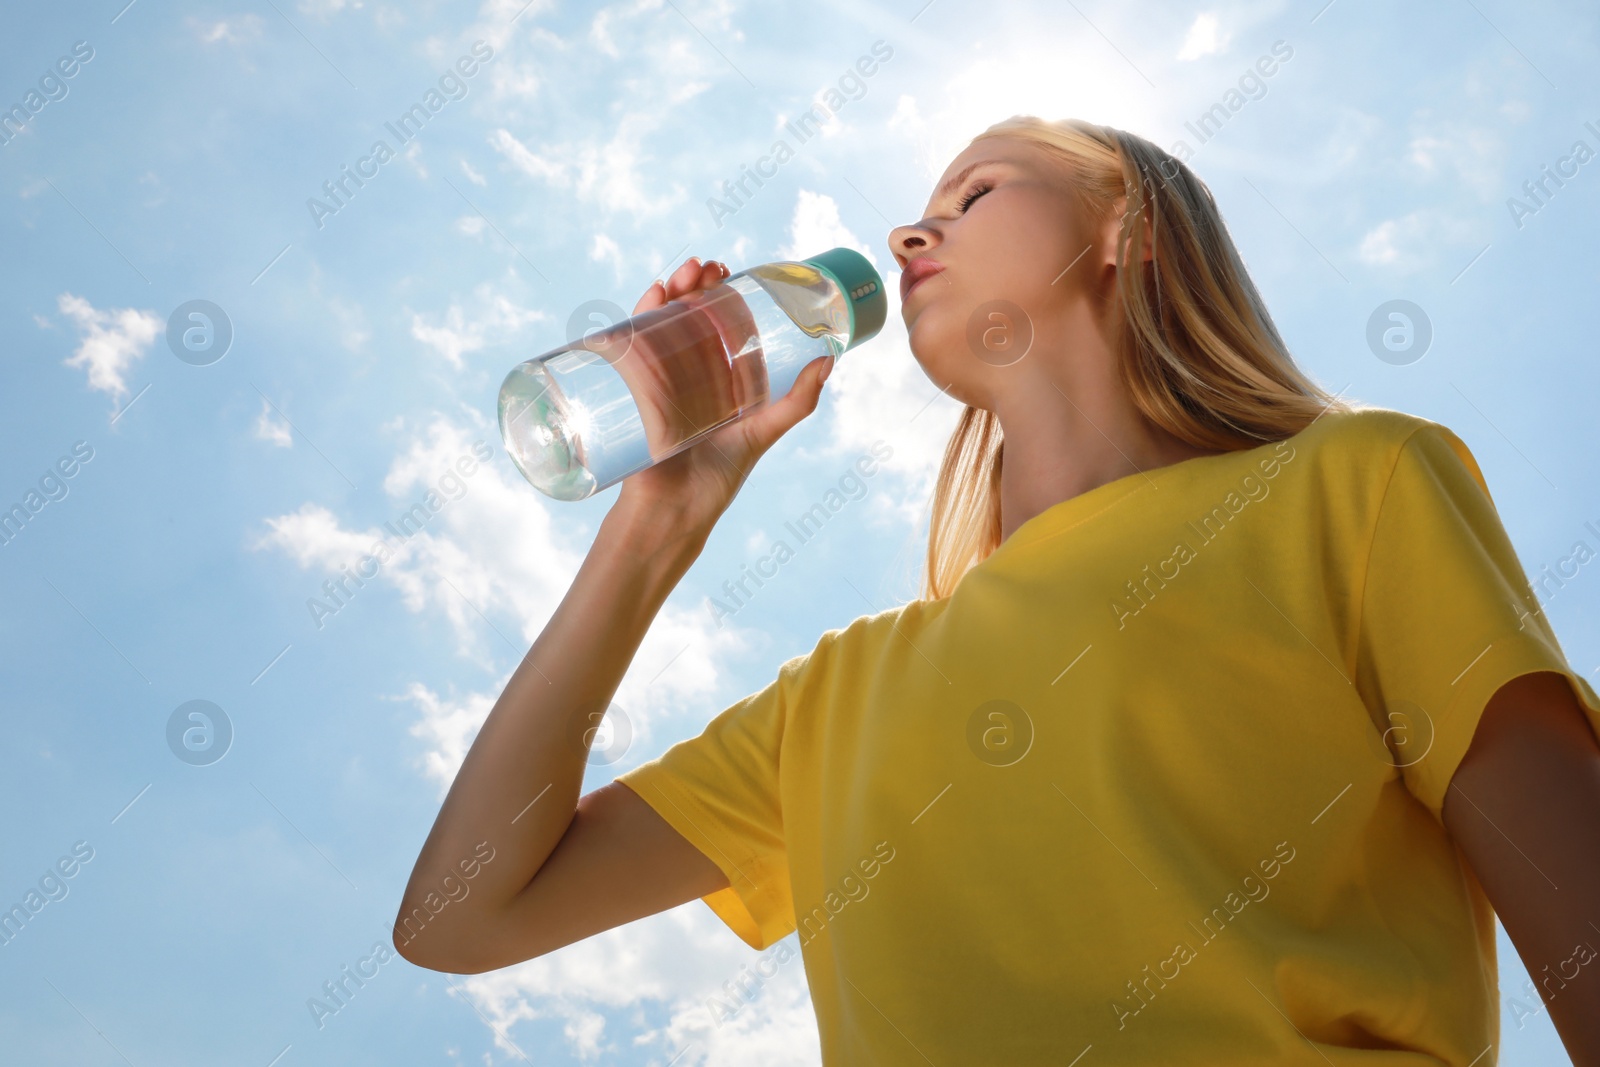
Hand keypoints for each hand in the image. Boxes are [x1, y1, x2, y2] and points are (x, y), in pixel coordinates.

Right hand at [611, 255, 834, 543]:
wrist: (675, 512)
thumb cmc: (718, 477)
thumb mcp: (763, 432)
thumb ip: (797, 401)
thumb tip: (828, 358)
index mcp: (714, 376)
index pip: (714, 321)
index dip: (720, 291)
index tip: (729, 270)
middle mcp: (682, 372)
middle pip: (685, 314)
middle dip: (693, 283)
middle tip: (706, 267)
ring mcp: (654, 379)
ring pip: (658, 323)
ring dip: (668, 291)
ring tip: (684, 274)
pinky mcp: (630, 392)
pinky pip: (629, 348)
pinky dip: (637, 317)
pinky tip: (652, 296)